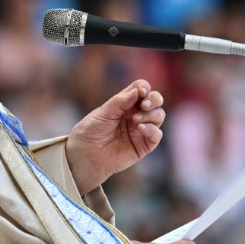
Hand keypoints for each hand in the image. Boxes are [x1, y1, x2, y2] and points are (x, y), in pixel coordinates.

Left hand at [65, 79, 165, 193]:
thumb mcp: (102, 113)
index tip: (141, 90)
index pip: (141, 89)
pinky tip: (140, 128)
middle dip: (154, 99)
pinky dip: (152, 130)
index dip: (144, 87)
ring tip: (136, 119)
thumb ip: (120, 101)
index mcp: (125, 103)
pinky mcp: (143, 145)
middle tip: (144, 104)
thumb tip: (137, 90)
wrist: (85, 156)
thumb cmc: (91, 132)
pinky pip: (157, 135)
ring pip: (159, 116)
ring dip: (151, 114)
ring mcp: (141, 129)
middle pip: (155, 100)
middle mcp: (135, 114)